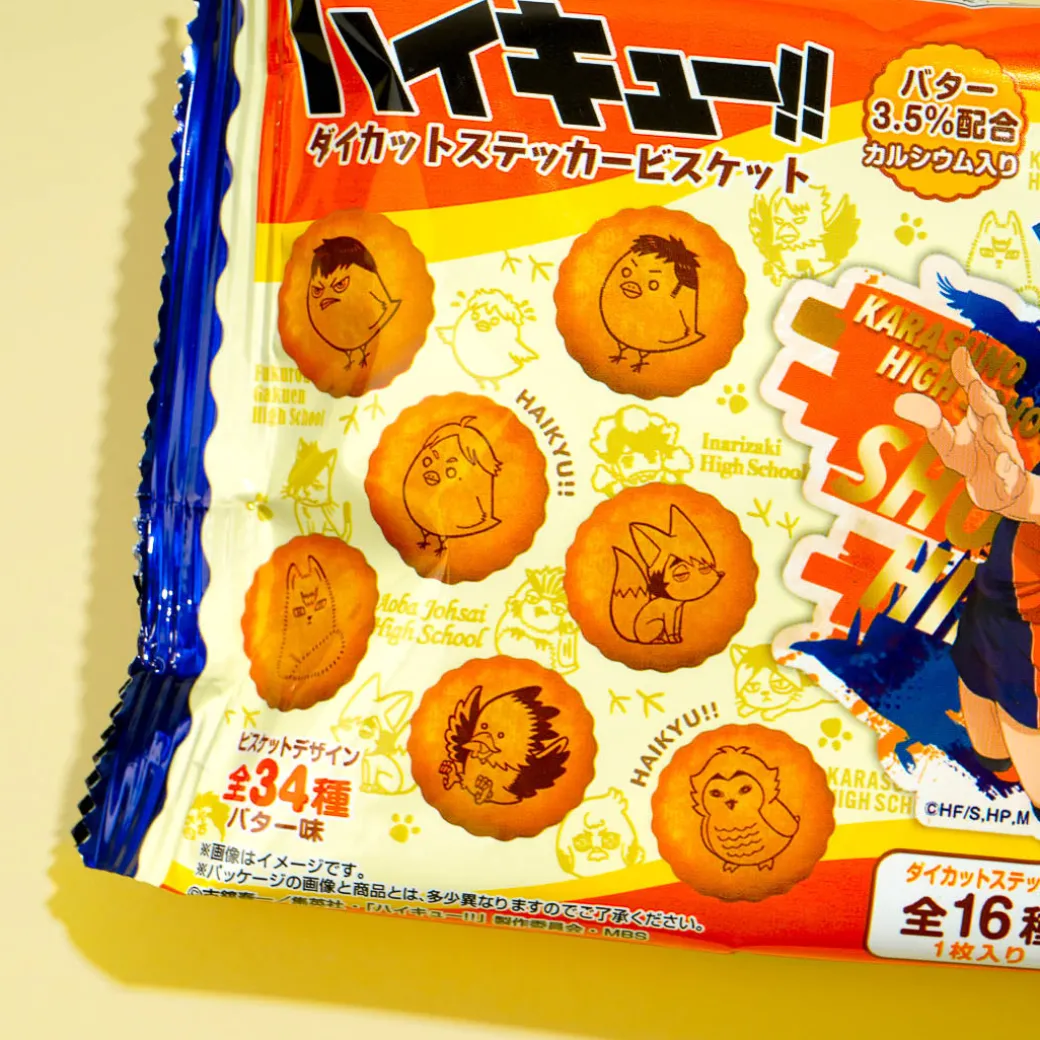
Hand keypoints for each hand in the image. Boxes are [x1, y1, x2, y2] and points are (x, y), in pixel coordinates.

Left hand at [894, 347, 1029, 517]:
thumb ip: (930, 421)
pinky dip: (1008, 470)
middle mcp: (996, 432)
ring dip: (996, 433)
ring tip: (985, 422)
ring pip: (1003, 442)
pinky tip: (1003, 465)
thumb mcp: (946, 442)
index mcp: (983, 418)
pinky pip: (1011, 474)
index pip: (976, 392)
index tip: (959, 351)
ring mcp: (1005, 455)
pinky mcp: (1009, 479)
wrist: (1000, 491)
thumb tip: (902, 400)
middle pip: (992, 413)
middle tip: (974, 385)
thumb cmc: (972, 460)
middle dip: (984, 399)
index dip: (967, 373)